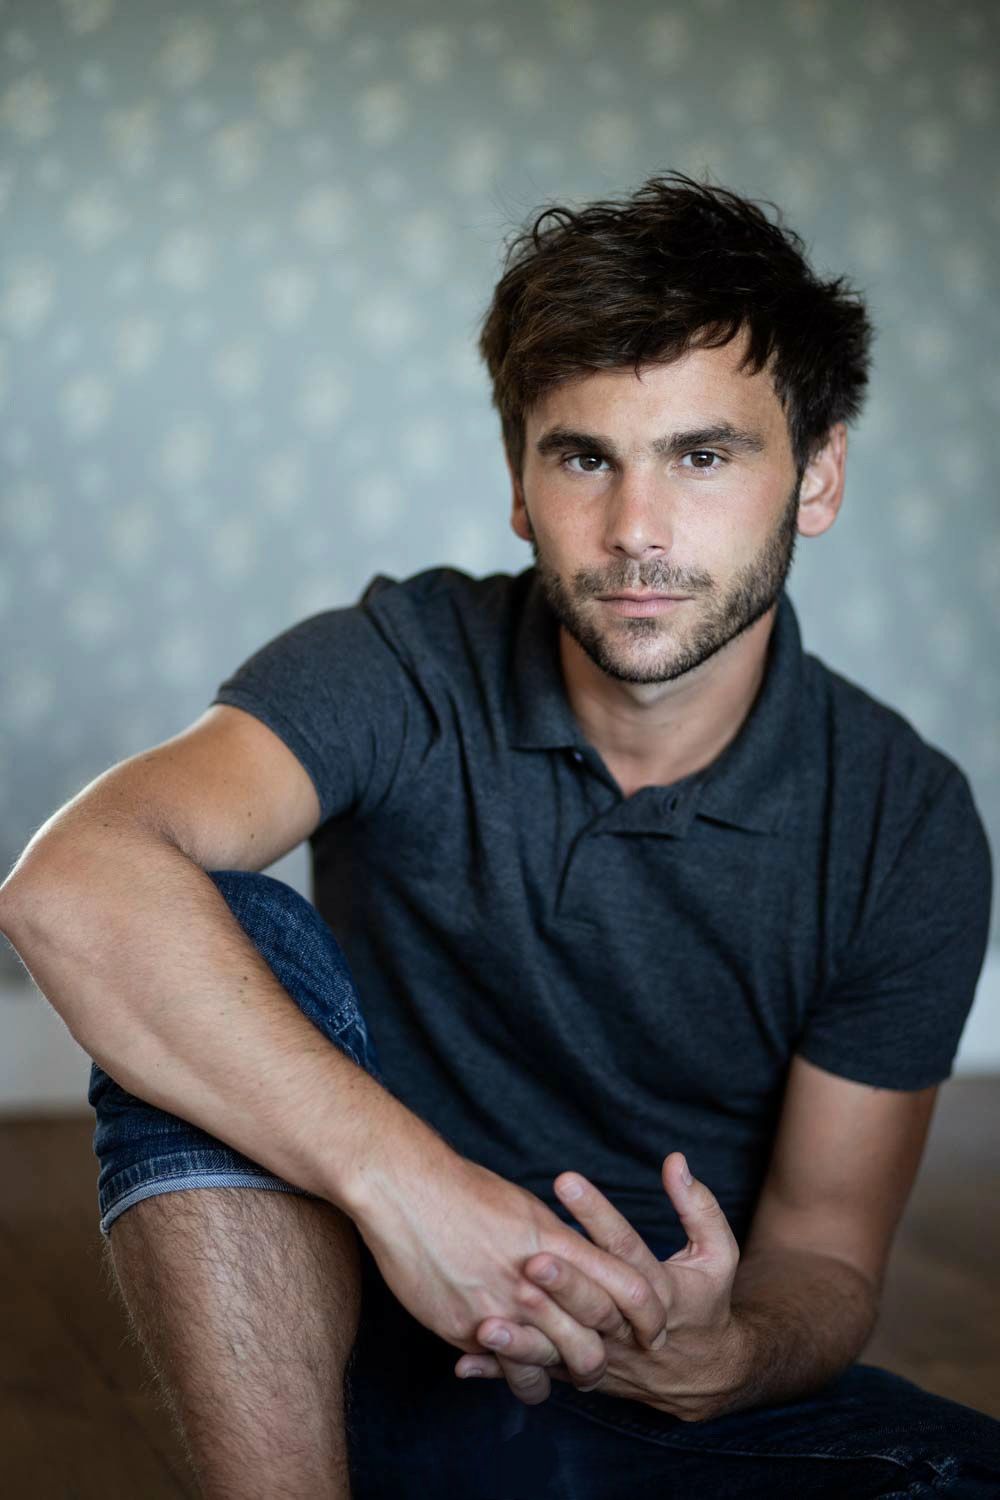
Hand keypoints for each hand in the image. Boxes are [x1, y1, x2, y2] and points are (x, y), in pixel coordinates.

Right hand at [351, 1134, 668, 1403]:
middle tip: (608, 1365)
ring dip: (566, 1376)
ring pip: (555, 1365)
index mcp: (560, 1244)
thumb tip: (576, 1261)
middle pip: (596, 1339)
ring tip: (566, 1377)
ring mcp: (502, 1309)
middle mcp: (538, 1281)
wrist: (406, 1191)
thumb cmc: (465, 1190)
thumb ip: (557, 1241)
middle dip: (608, 1360)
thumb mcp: (526, 1208)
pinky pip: (508, 1370)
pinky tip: (522, 1375)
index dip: (649, 1315)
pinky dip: (520, 1378)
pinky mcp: (467, 1329)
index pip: (629, 1288)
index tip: (652, 1329)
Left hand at [454, 1152, 744, 1420]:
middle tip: (530, 1257)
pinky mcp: (578, 1373)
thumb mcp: (718, 1254)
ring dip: (523, 1337)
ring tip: (487, 1321)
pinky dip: (501, 1370)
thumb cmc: (707, 1304)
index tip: (565, 1179)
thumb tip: (675, 1161)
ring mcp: (601, 1356)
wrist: (705, 1377)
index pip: (626, 1250)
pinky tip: (466, 1361)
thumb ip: (698, 1206)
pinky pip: (538, 1374)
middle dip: (561, 1283)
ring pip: (559, 1349)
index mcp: (661, 1294)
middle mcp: (627, 1330)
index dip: (597, 1215)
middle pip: (591, 1304)